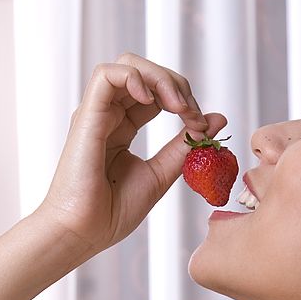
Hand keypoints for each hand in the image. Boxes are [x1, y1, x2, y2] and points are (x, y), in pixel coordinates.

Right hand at [35, 52, 227, 255]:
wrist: (83, 233)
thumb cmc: (111, 213)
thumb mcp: (160, 175)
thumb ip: (185, 146)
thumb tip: (217, 119)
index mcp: (122, 127)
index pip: (156, 92)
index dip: (184, 99)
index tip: (201, 127)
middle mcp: (108, 115)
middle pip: (145, 72)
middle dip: (177, 84)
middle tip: (192, 115)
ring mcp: (96, 113)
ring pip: (128, 65)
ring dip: (161, 78)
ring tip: (178, 107)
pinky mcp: (86, 117)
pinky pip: (106, 75)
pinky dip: (134, 77)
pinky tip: (151, 100)